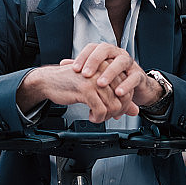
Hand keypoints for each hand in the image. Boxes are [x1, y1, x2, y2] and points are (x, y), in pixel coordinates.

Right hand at [17, 62, 134, 122]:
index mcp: (108, 67)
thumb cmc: (71, 83)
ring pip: (113, 105)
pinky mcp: (85, 89)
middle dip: (115, 112)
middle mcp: (103, 71)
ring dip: (106, 117)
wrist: (49, 81)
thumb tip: (136, 110)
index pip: (128, 89)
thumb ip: (118, 98)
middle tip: (105, 116)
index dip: (124, 105)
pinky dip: (97, 118)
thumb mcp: (97, 89)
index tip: (114, 111)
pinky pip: (100, 110)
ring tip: (97, 117)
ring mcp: (95, 80)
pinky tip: (90, 116)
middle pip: (123, 98)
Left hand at [64, 43, 165, 112]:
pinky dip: (126, 84)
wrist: (135, 85)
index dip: (82, 57)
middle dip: (95, 61)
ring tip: (100, 84)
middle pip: (106, 50)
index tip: (74, 69)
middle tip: (85, 75)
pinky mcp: (139, 75)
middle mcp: (117, 54)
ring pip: (121, 62)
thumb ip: (82, 67)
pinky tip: (118, 92)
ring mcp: (129, 63)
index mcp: (105, 52)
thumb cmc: (113, 77)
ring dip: (110, 72)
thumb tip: (63, 63)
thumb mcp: (97, 72)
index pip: (92, 48)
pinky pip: (134, 77)